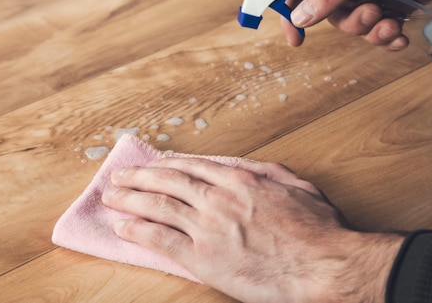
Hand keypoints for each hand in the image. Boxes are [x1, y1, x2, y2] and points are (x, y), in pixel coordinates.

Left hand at [101, 157, 402, 302]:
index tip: (153, 165)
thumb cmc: (316, 230)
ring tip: (111, 196)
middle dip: (139, 177)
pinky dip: (139, 231)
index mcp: (241, 180)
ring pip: (159, 207)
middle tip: (119, 176)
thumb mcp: (299, 187)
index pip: (194, 167)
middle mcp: (219, 199)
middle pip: (168, 182)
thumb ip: (270, 172)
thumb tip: (248, 166)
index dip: (168, 165)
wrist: (320, 265)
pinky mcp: (203, 258)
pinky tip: (123, 227)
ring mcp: (208, 228)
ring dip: (130, 199)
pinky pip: (161, 240)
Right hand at [283, 0, 431, 47]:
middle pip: (334, 15)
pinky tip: (401, 36)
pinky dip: (389, 37)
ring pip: (358, 26)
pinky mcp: (395, 4)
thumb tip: (300, 16)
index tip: (296, 39)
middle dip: (353, 22)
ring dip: (374, 31)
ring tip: (392, 22)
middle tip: (374, 12)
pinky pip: (381, 31)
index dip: (295, 12)